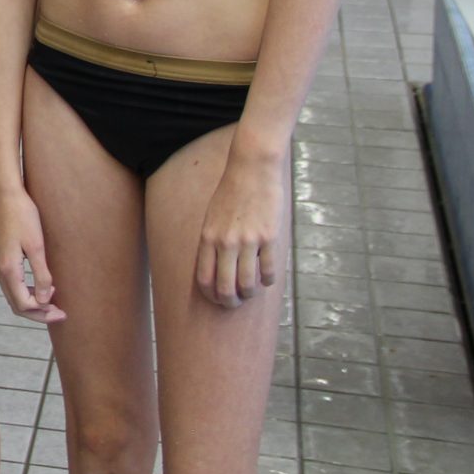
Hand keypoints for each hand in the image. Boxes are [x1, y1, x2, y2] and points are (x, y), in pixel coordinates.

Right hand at [0, 184, 65, 322]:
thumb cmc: (22, 216)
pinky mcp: (0, 257)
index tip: (62, 311)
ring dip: (32, 303)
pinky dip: (26, 291)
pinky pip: (11, 284)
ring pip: (13, 295)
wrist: (5, 194)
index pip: (24, 304)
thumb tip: (43, 300)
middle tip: (61, 314)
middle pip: (17, 304)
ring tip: (53, 302)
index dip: (43, 312)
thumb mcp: (36, 246)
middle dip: (38, 313)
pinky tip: (41, 285)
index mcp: (7, 269)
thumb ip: (40, 275)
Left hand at [194, 149, 285, 306]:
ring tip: (251, 292)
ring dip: (250, 294)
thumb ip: (212, 242)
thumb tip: (215, 270)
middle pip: (225, 288)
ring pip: (248, 284)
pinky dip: (267, 280)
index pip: (204, 279)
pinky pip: (268, 270)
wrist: (251, 169)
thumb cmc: (230, 194)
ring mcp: (248, 241)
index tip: (217, 299)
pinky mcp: (269, 237)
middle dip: (229, 302)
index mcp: (207, 237)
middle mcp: (226, 242)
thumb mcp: (212, 217)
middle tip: (235, 303)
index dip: (210, 295)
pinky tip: (266, 279)